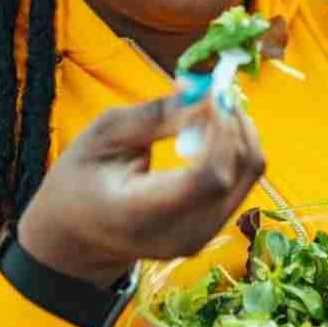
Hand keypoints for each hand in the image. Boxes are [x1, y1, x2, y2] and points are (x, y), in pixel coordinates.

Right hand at [18, 86, 264, 287]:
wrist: (79, 237)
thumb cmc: (83, 180)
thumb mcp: (103, 136)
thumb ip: (156, 116)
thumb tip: (203, 93)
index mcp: (141, 215)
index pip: (208, 178)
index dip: (221, 131)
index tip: (213, 94)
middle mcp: (180, 234)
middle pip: (236, 174)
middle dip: (234, 123)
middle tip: (216, 89)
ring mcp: (201, 236)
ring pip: (249, 174)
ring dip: (239, 131)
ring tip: (210, 106)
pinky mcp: (214, 228)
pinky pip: (243, 180)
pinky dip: (235, 147)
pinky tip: (211, 128)